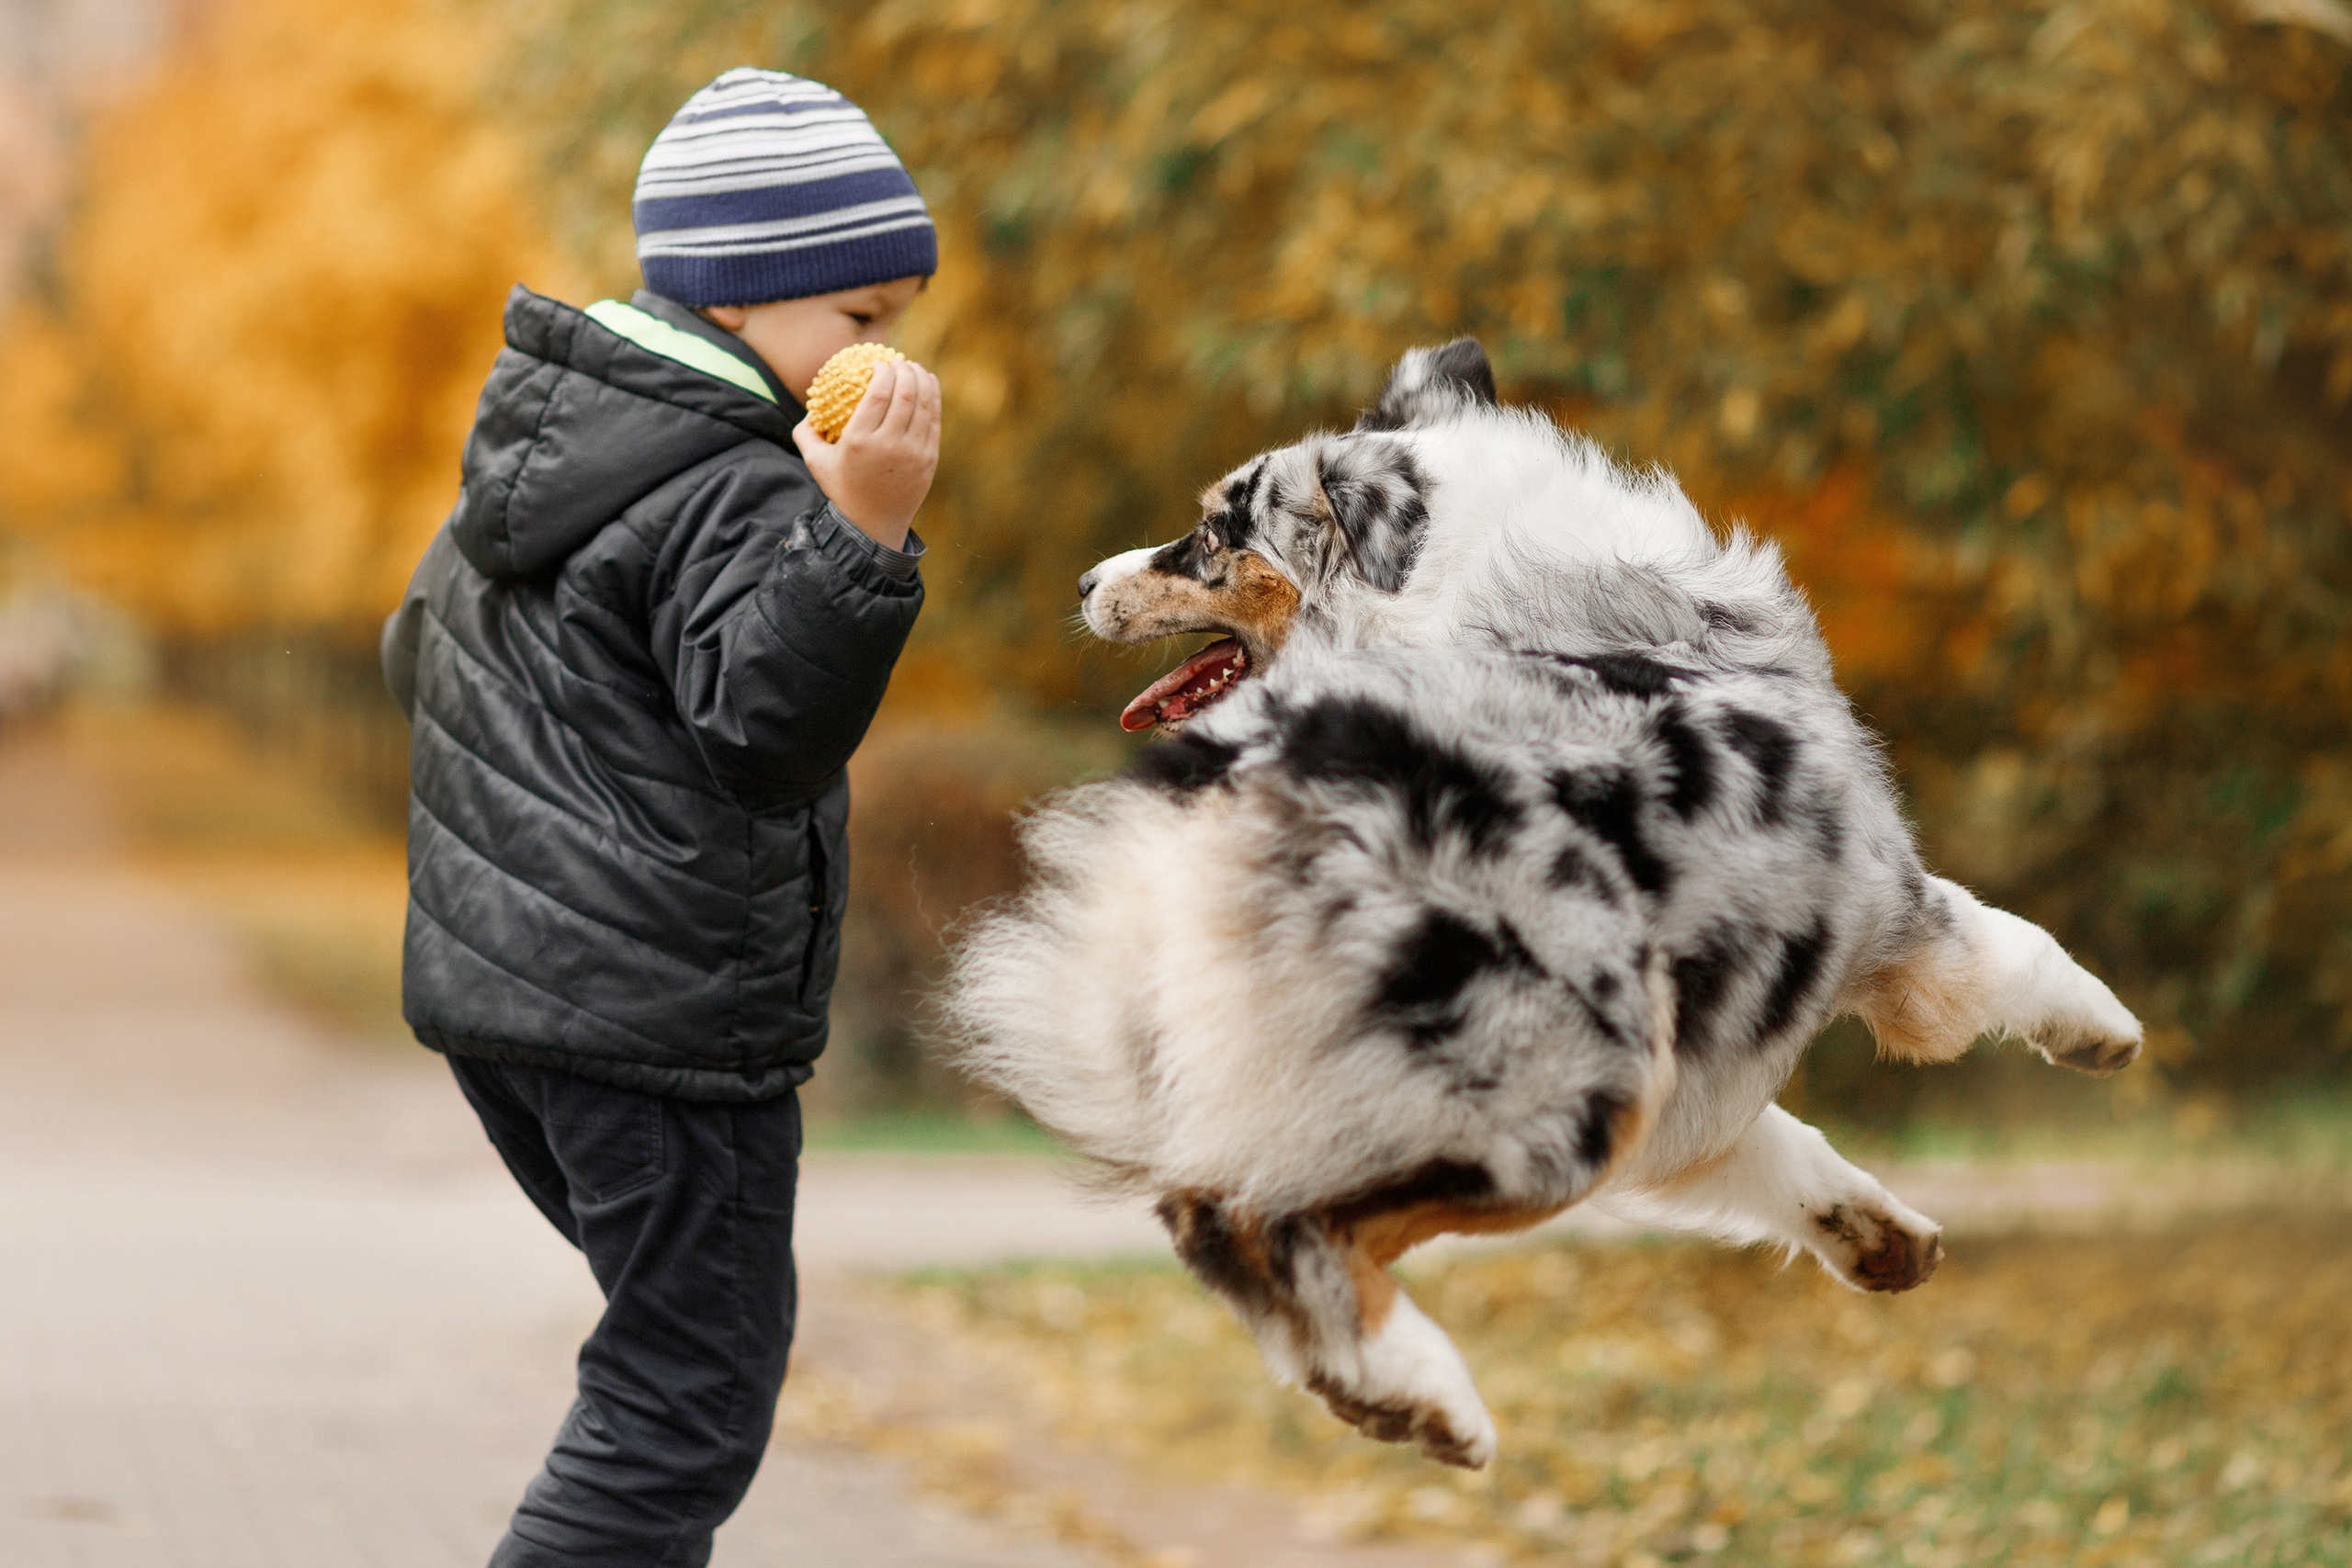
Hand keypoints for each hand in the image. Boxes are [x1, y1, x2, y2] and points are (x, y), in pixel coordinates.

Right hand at [792, 359, 940, 552]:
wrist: (872, 525)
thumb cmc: (842, 489)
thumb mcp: (815, 462)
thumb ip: (805, 432)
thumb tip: (810, 407)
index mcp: (860, 441)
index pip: (878, 394)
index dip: (883, 372)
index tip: (881, 363)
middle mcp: (889, 445)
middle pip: (904, 394)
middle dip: (904, 370)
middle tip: (900, 361)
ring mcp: (913, 453)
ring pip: (923, 405)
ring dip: (922, 380)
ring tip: (915, 369)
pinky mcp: (929, 460)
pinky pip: (934, 421)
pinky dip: (933, 399)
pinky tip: (928, 386)